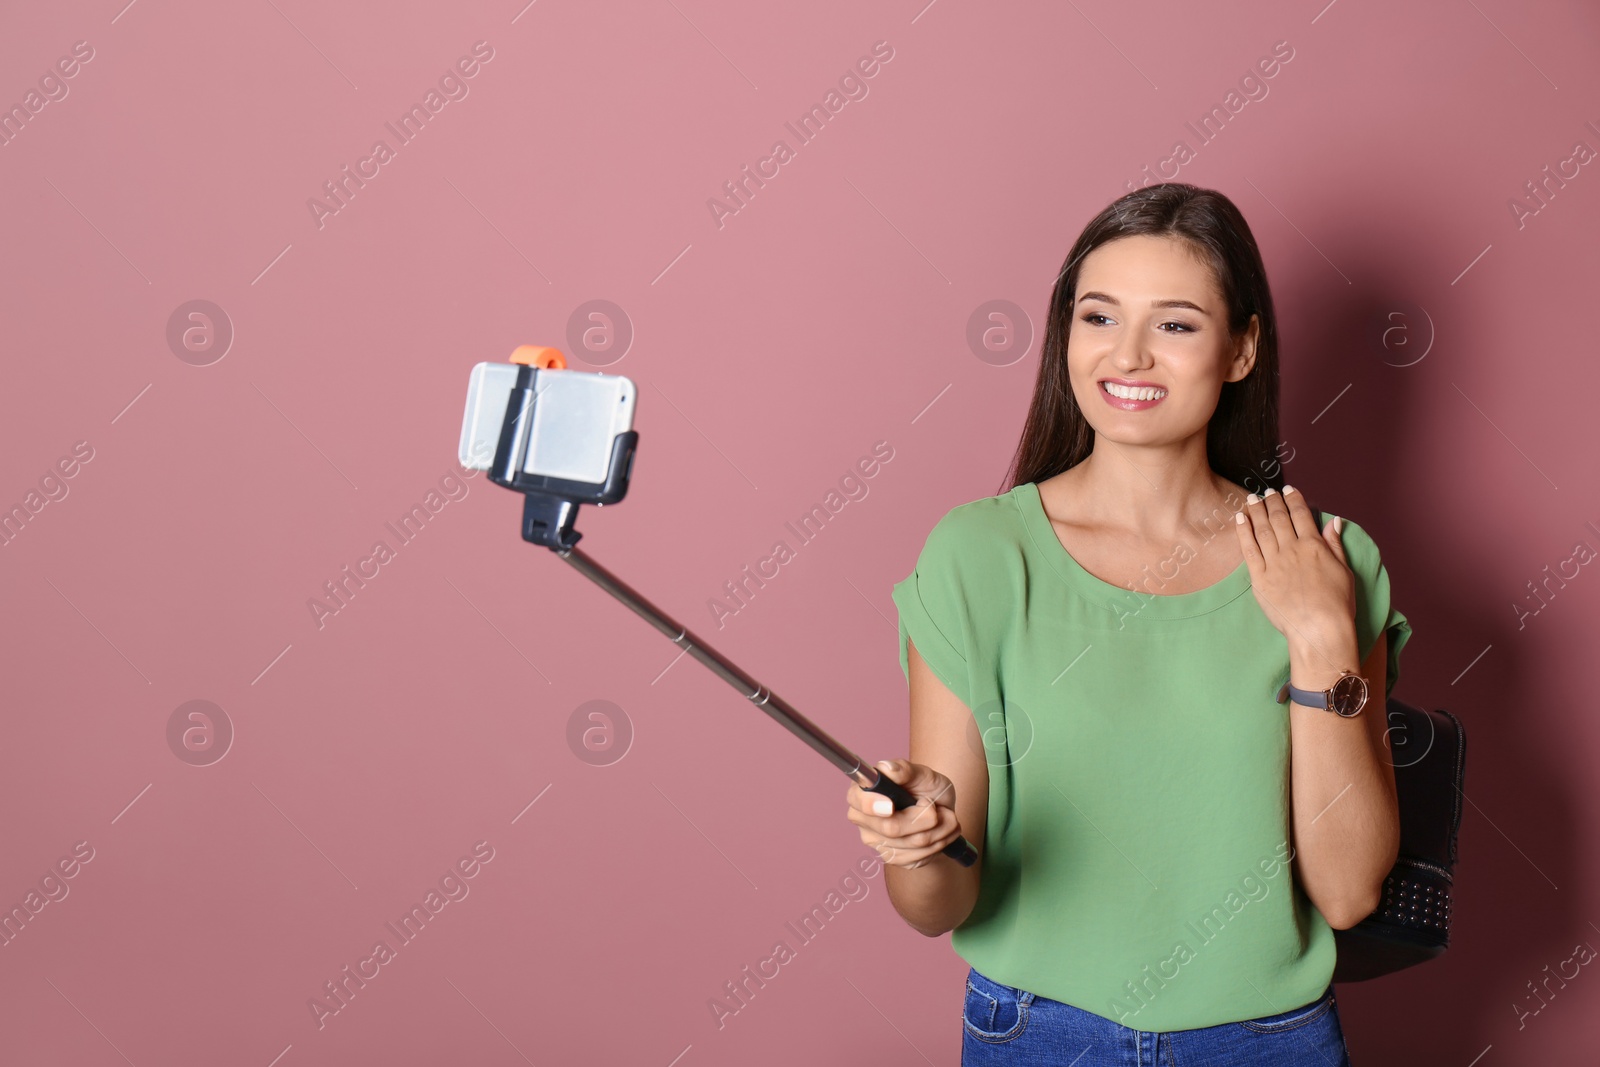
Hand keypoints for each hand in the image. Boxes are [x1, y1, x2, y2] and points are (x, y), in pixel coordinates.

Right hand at [844, 759, 961, 869]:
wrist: (941, 812)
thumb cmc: (927, 788)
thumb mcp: (922, 773)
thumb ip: (904, 769)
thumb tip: (887, 768)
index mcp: (862, 792)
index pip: (858, 801)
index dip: (872, 805)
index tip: (890, 806)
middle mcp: (863, 819)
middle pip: (891, 827)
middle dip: (925, 816)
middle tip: (934, 805)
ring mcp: (876, 842)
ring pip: (914, 842)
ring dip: (939, 828)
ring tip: (944, 816)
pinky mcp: (893, 858)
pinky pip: (921, 856)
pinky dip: (939, 842)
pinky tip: (939, 831)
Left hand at [1234, 485, 1355, 644]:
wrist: (1319, 630)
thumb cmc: (1337, 604)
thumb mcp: (1344, 570)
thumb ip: (1334, 544)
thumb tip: (1333, 521)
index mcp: (1314, 546)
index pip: (1301, 515)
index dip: (1293, 499)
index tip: (1287, 490)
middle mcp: (1292, 550)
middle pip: (1279, 519)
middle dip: (1273, 502)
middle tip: (1267, 492)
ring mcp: (1274, 564)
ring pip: (1262, 530)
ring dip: (1256, 511)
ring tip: (1252, 499)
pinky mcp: (1260, 579)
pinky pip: (1249, 550)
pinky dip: (1244, 532)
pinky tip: (1240, 519)